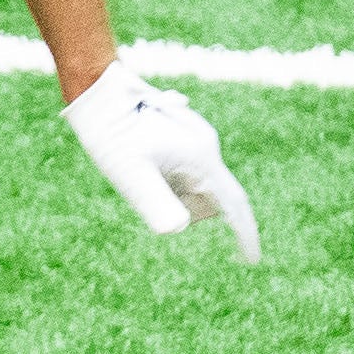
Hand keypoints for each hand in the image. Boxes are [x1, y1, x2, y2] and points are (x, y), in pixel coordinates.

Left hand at [63, 65, 259, 262]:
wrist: (100, 93)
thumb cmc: (112, 134)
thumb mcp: (129, 174)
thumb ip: (154, 202)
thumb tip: (176, 230)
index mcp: (202, 158)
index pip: (233, 204)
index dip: (244, 234)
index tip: (252, 261)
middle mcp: (207, 148)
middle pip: (209, 198)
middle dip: (184, 206)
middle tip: (144, 184)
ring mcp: (196, 142)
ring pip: (194, 187)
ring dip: (171, 192)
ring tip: (139, 168)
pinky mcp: (182, 139)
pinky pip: (182, 173)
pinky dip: (165, 180)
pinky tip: (140, 160)